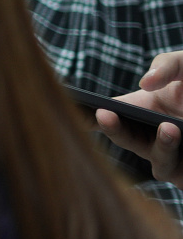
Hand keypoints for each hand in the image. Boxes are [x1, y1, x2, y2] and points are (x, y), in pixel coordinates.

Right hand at [94, 51, 182, 182]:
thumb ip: (165, 65)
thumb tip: (145, 83)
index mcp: (138, 112)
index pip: (103, 118)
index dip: (83, 117)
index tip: (66, 111)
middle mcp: (149, 138)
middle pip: (125, 139)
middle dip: (114, 129)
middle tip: (103, 114)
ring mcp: (169, 159)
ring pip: (159, 162)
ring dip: (162, 147)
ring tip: (170, 128)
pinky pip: (180, 174)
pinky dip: (178, 157)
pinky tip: (182, 137)